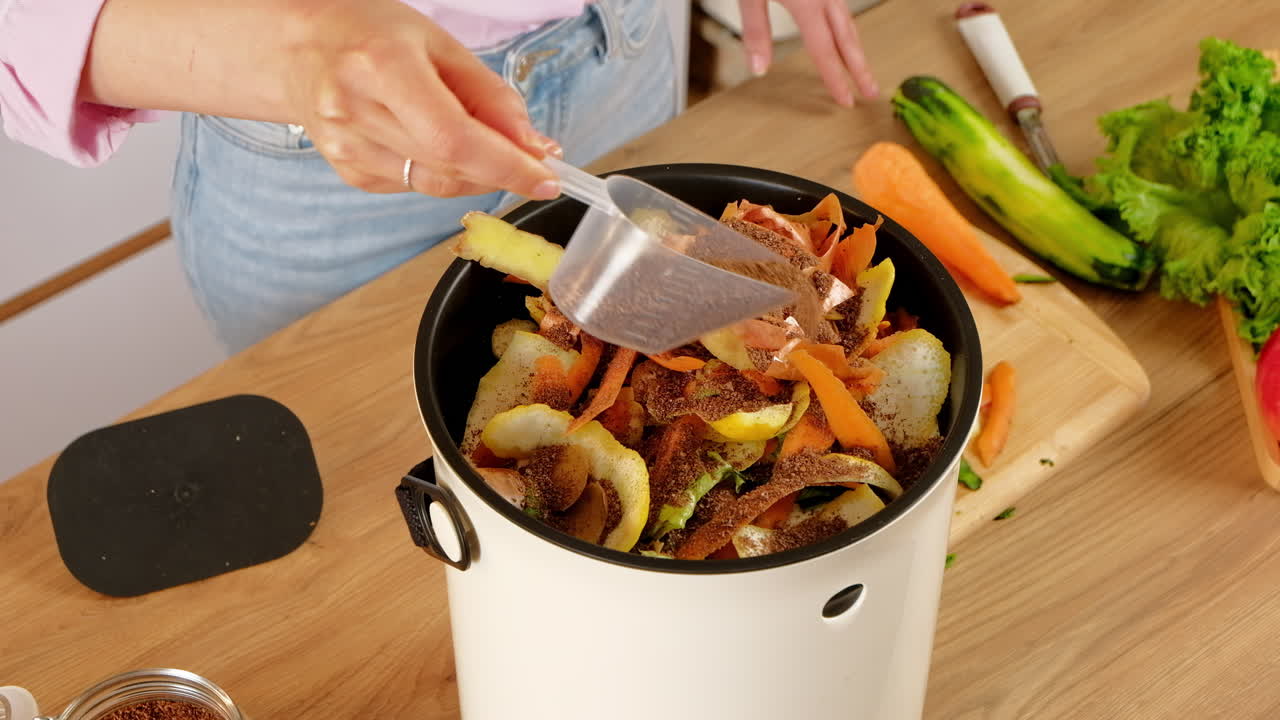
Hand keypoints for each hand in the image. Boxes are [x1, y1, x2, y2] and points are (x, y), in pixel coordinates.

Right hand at [283, 0, 561, 197]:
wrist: (299, 48)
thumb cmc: (372, 34)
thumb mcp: (440, 45)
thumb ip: (491, 97)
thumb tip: (535, 149)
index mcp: (380, 66)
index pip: (455, 139)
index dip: (507, 166)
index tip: (547, 178)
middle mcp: (354, 111)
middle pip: (449, 167)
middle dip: (502, 169)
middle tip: (533, 159)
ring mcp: (345, 148)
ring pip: (436, 185)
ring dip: (476, 174)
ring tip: (483, 142)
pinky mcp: (348, 172)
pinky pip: (416, 186)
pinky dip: (443, 173)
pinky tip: (434, 143)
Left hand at [738, 0, 877, 105]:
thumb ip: (756, 29)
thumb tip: (759, 68)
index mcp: (807, 3)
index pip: (825, 51)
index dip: (836, 79)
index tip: (845, 100)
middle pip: (847, 39)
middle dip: (860, 69)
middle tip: (872, 94)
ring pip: (848, 22)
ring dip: (856, 48)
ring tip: (862, 70)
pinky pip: (842, 8)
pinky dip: (847, 28)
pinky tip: (844, 35)